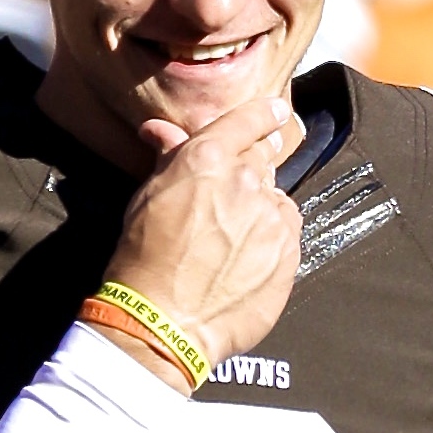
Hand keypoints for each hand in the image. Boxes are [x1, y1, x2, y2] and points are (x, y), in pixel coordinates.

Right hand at [98, 95, 304, 388]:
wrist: (163, 320)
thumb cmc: (144, 260)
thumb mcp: (146, 199)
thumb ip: (167, 159)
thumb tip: (161, 131)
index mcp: (207, 158)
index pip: (248, 120)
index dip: (263, 115)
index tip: (275, 112)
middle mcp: (245, 180)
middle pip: (262, 159)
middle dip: (251, 168)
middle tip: (233, 193)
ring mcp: (271, 216)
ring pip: (274, 197)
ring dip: (259, 207)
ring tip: (229, 239)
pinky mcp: (288, 251)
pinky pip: (287, 231)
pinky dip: (272, 237)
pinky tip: (245, 258)